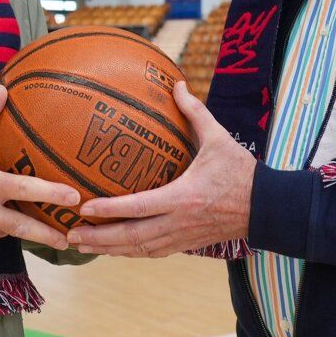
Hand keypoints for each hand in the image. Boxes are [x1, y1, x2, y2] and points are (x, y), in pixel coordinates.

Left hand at [66, 81, 254, 256]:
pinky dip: (129, 252)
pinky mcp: (187, 244)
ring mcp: (182, 237)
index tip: (83, 207)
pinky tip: (112, 249)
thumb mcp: (219, 138)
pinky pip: (152, 252)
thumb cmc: (242, 172)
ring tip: (80, 246)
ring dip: (108, 249)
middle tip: (68, 235)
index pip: (139, 206)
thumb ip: (195, 113)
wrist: (267, 208)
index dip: (109, 209)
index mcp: (183, 197)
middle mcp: (179, 221)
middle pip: (131, 237)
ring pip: (139, 249)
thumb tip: (177, 84)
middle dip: (98, 238)